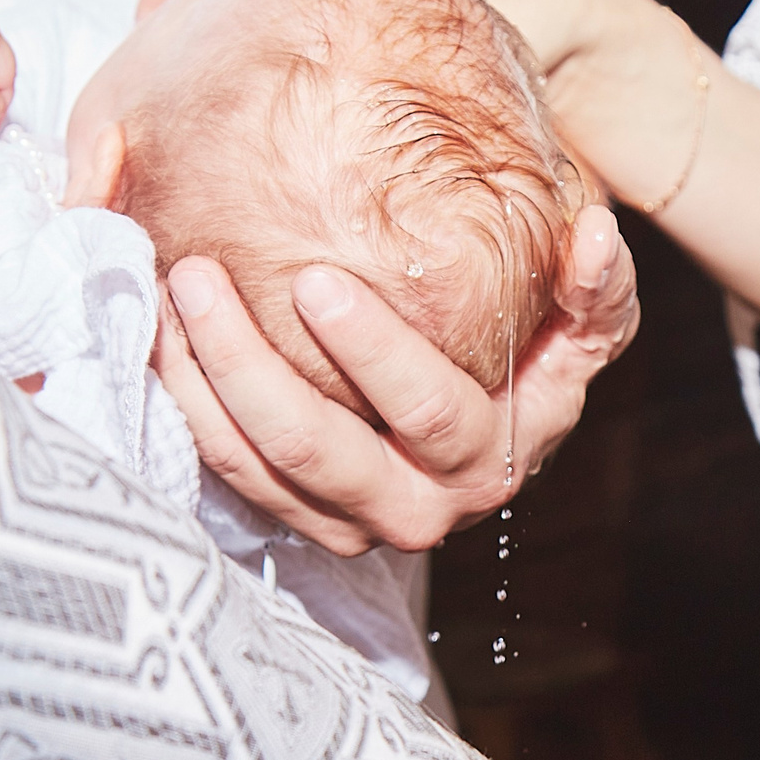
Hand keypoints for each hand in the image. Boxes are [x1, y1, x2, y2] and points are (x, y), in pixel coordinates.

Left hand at [153, 203, 638, 553]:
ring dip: (200, 383)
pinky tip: (159, 337)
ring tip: (164, 294)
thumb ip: (601, 288)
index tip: (315, 282)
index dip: (372, 353)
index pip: (428, 412)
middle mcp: (421, 506)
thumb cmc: (537, 352)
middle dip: (248, 366)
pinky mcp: (298, 515)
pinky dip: (188, 407)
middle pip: (319, 451)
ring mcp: (351, 520)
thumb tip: (595, 239)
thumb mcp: (586, 324)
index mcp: (491, 457)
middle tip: (198, 278)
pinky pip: (229, 472)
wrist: (492, 415)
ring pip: (258, 468)